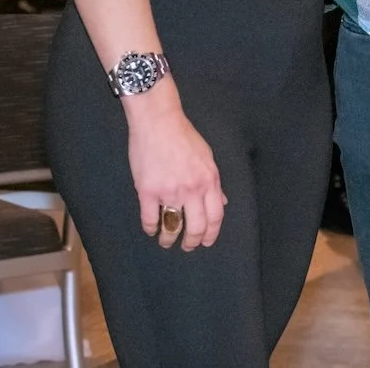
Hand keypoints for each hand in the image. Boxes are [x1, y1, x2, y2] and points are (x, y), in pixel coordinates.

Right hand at [123, 82, 226, 250]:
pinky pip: (150, 219)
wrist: (158, 121)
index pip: (216, 216)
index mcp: (209, 180)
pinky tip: (151, 229)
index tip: (206, 242)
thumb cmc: (183, 136)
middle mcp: (192, 189)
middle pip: (196, 227)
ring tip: (167, 241)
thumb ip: (214, 182)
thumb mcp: (207, 157)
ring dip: (169, 239)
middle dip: (192, 242)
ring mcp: (170, 191)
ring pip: (172, 227)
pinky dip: (151, 228)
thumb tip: (222, 202)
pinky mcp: (147, 191)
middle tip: (187, 247)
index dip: (211, 234)